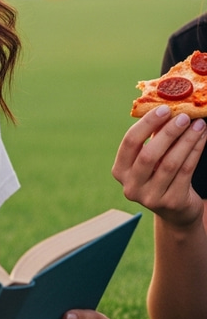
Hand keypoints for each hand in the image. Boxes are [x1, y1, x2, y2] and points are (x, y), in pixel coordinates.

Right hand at [112, 105, 206, 227]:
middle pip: (149, 155)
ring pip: (170, 163)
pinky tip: (201, 138)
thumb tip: (167, 107)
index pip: (129, 143)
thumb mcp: (151, 159)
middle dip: (168, 133)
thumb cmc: (160, 175)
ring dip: (186, 140)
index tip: (164, 109)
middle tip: (184, 116)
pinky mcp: (171, 202)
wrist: (175, 210)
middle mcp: (131, 186)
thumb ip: (153, 138)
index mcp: (120, 170)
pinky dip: (195, 151)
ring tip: (198, 124)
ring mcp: (150, 197)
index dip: (146, 124)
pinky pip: (186, 171)